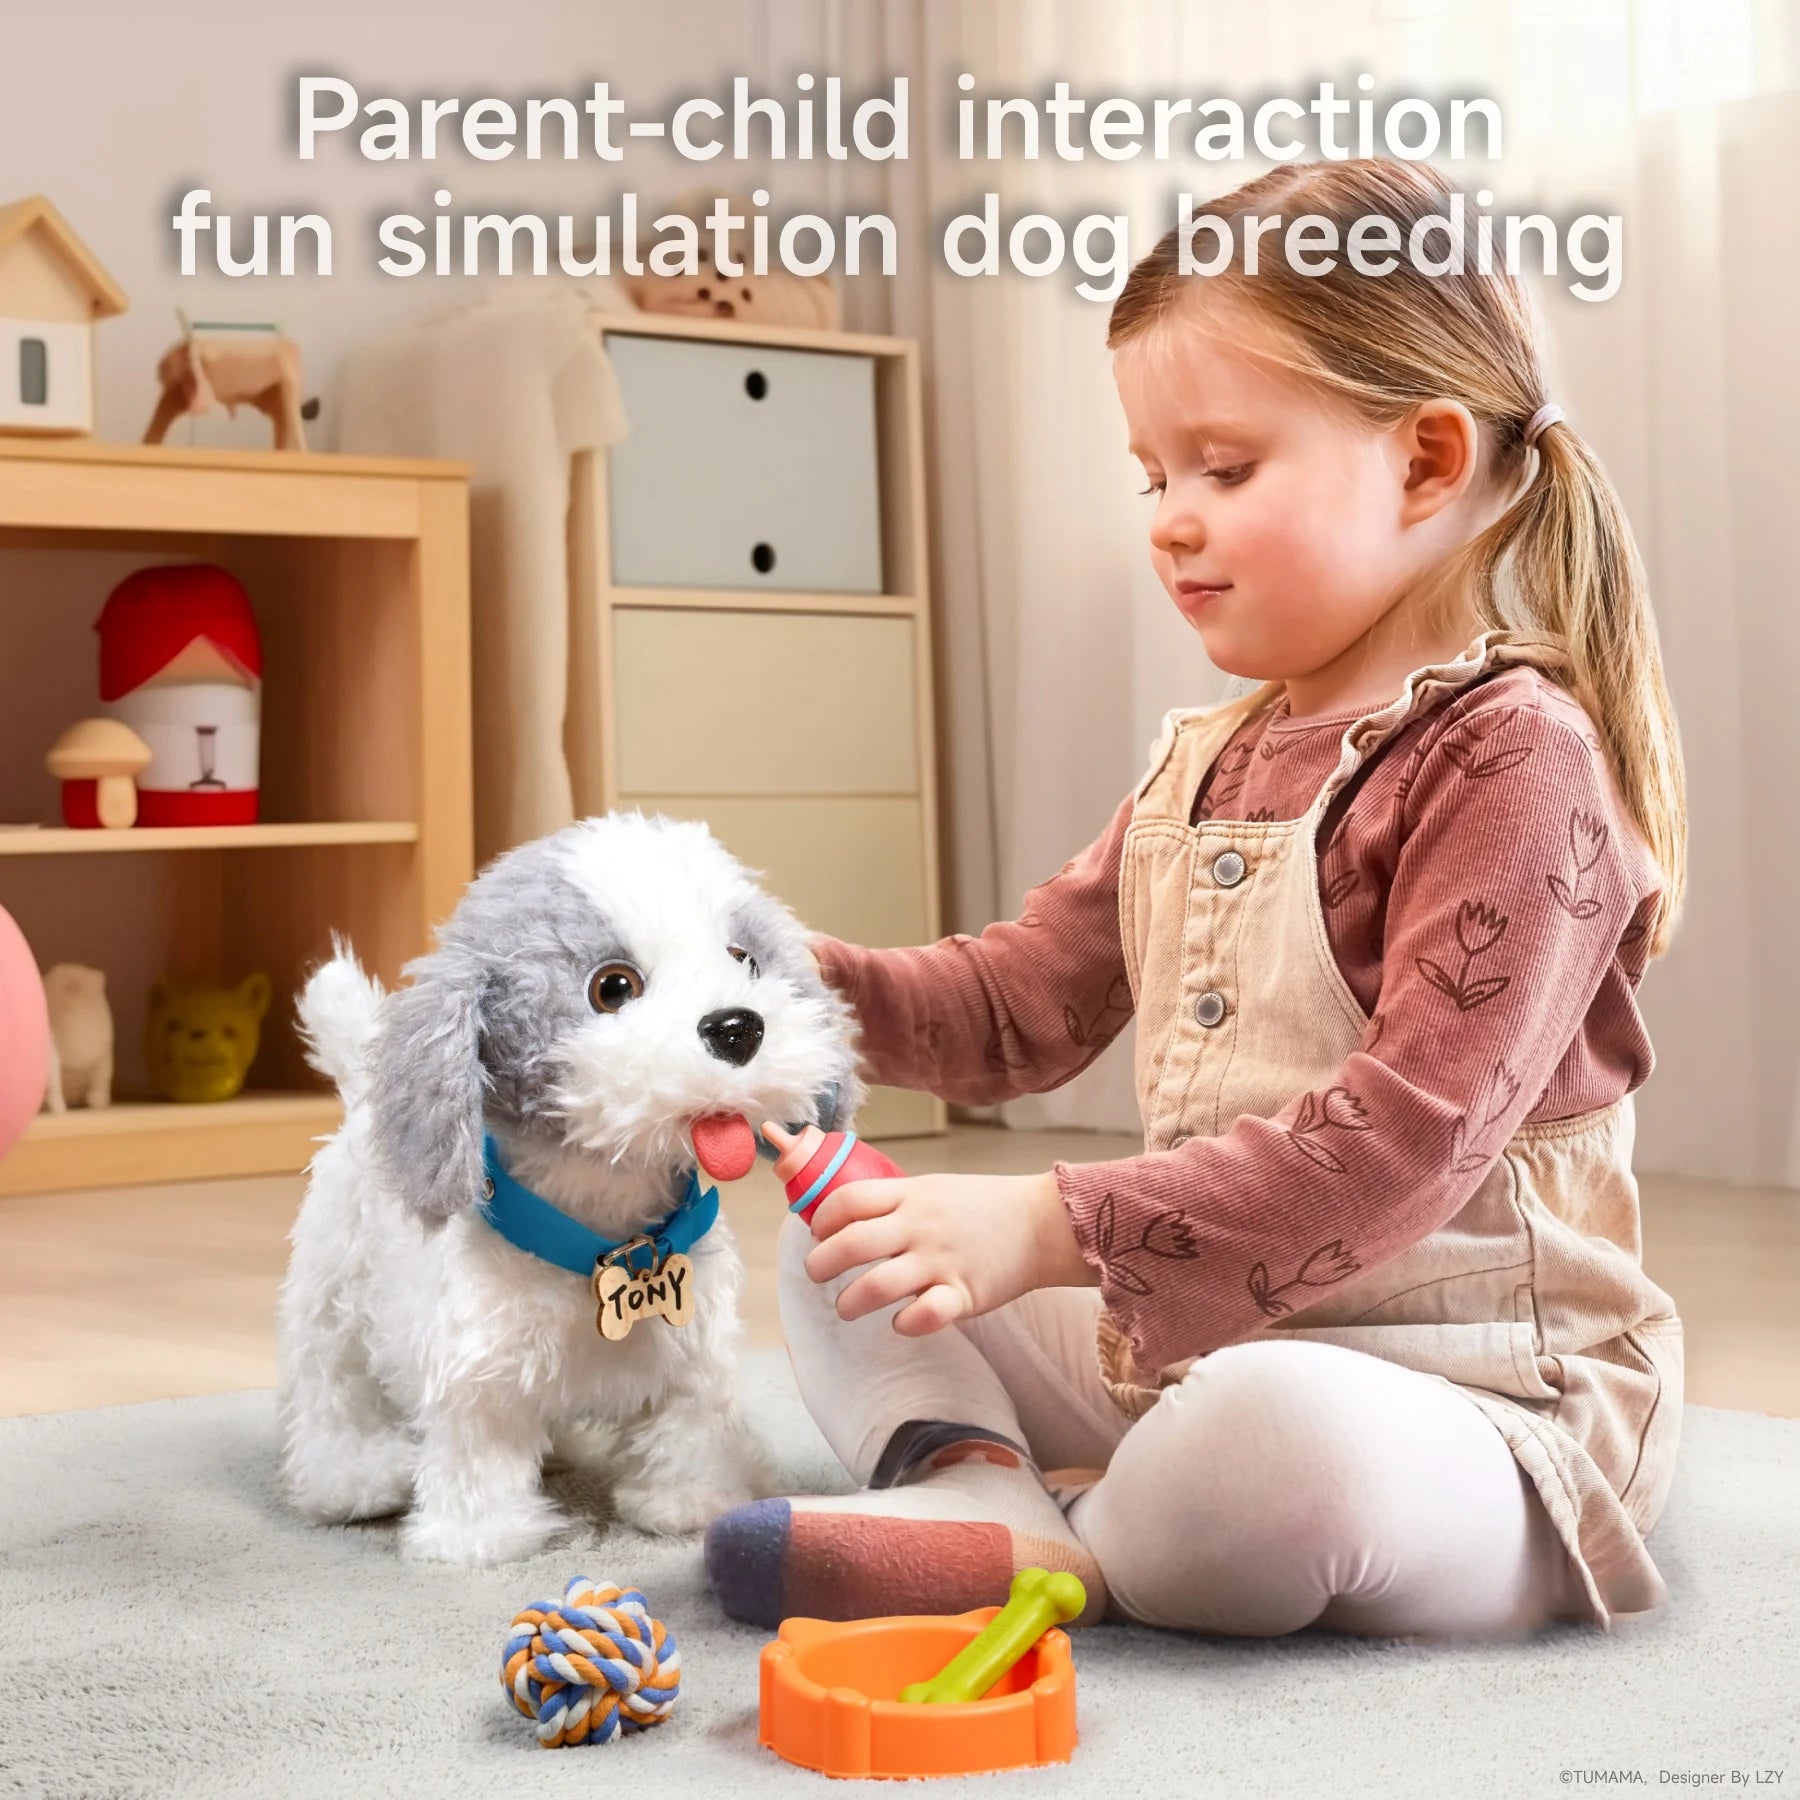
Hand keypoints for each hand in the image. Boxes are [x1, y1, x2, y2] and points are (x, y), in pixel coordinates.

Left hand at [804, 1168, 1097, 1336]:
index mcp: (911, 1195)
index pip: (848, 1201)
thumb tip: (844, 1216)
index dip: (822, 1219)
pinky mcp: (963, 1295)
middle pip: (851, 1244)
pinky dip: (904, 1323)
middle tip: (817, 1274)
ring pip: (876, 1286)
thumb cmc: (983, 1207)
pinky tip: (901, 1321)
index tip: (819, 1234)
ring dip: (851, 1302)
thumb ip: (894, 1202)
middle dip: (821, 1264)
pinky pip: (923, 1316)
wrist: (1042, 1223)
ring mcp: (941, 1261)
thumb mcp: (934, 1188)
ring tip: (848, 1307)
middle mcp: (921, 1227)